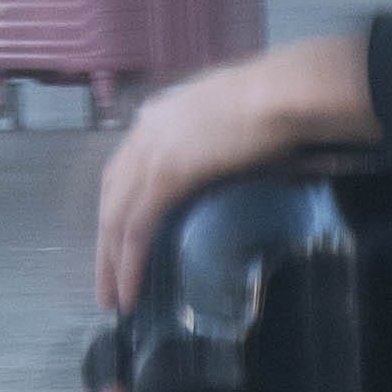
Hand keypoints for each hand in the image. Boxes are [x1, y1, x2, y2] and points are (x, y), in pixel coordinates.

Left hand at [88, 33, 378, 308]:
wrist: (286, 91)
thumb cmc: (279, 95)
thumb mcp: (234, 109)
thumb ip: (216, 129)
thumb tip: (226, 145)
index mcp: (159, 115)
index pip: (125, 169)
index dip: (120, 207)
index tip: (121, 239)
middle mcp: (144, 132)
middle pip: (110, 197)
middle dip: (105, 243)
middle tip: (106, 282)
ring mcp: (151, 154)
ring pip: (115, 219)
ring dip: (110, 264)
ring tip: (115, 300)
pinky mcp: (165, 178)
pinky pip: (136, 229)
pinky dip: (129, 263)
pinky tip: (130, 291)